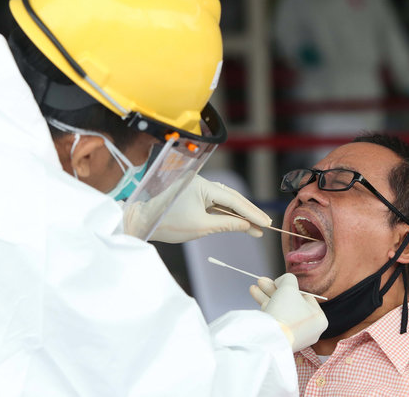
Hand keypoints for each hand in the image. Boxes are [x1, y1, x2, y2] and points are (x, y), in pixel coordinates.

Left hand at [126, 175, 270, 242]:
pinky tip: (239, 222)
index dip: (251, 212)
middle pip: (231, 197)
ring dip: (239, 213)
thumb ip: (227, 224)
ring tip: (256, 226)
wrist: (142, 221)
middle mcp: (200, 182)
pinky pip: (215, 202)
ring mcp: (197, 188)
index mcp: (201, 185)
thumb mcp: (201, 227)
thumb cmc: (167, 223)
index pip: (232, 199)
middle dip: (248, 212)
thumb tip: (248, 226)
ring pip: (224, 200)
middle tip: (265, 225)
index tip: (265, 223)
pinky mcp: (193, 194)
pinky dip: (227, 213)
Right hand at [250, 273, 327, 351]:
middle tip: (261, 282)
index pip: (305, 297)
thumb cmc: (285, 311)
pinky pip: (276, 321)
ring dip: (267, 297)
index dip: (290, 287)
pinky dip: (267, 309)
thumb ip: (288, 279)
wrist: (271, 338)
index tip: (277, 283)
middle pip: (290, 303)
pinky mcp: (283, 340)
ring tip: (254, 288)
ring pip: (281, 310)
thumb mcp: (288, 287)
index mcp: (319, 319)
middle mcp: (310, 329)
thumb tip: (282, 281)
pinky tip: (256, 296)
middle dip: (273, 290)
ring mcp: (296, 336)